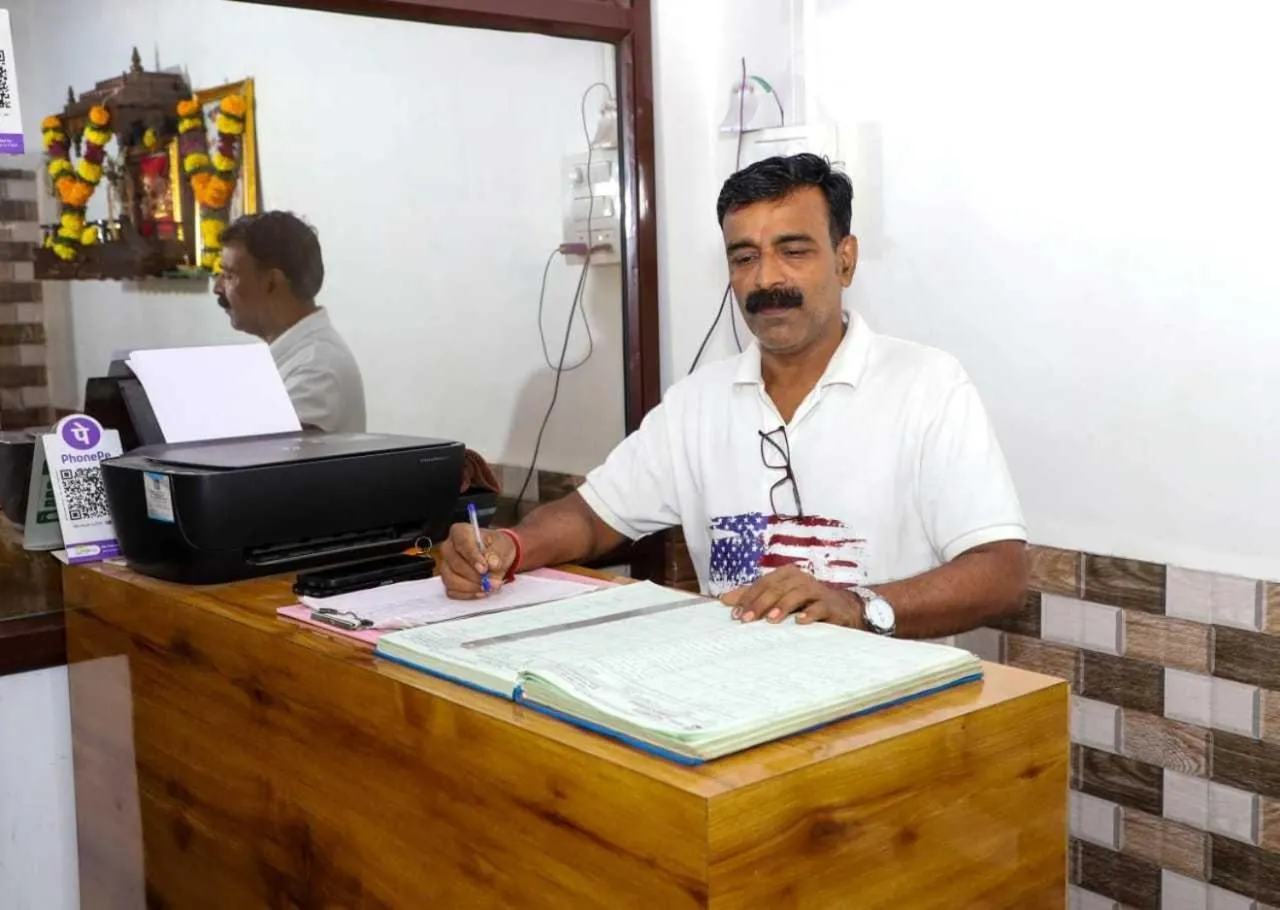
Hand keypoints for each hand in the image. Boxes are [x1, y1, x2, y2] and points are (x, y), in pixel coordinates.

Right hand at [438, 523, 517, 598]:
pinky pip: (452, 591)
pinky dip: (468, 594)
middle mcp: (448, 547)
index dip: (472, 557)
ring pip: (451, 579)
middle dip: (475, 576)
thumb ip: (496, 554)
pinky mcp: (447, 580)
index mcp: (459, 532)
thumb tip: (492, 564)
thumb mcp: (501, 546)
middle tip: (493, 582)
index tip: (484, 568)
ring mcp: (445, 565)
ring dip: (472, 587)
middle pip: (455, 564)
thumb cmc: (495, 546)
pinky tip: (481, 592)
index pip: (461, 543)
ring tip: (489, 587)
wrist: (497, 555)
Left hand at [720, 566, 863, 626]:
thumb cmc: (804, 603)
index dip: (748, 597)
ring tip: (770, 620)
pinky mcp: (831, 605)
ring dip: (783, 606)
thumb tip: (724, 600)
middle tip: (746, 620)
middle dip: (760, 604)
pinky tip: (800, 622)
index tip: (735, 614)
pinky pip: (820, 607)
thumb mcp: (778, 599)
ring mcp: (816, 591)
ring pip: (797, 594)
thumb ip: (753, 598)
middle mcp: (800, 579)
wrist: (841, 609)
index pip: (763, 583)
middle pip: (777, 588)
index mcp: (786, 575)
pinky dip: (810, 613)